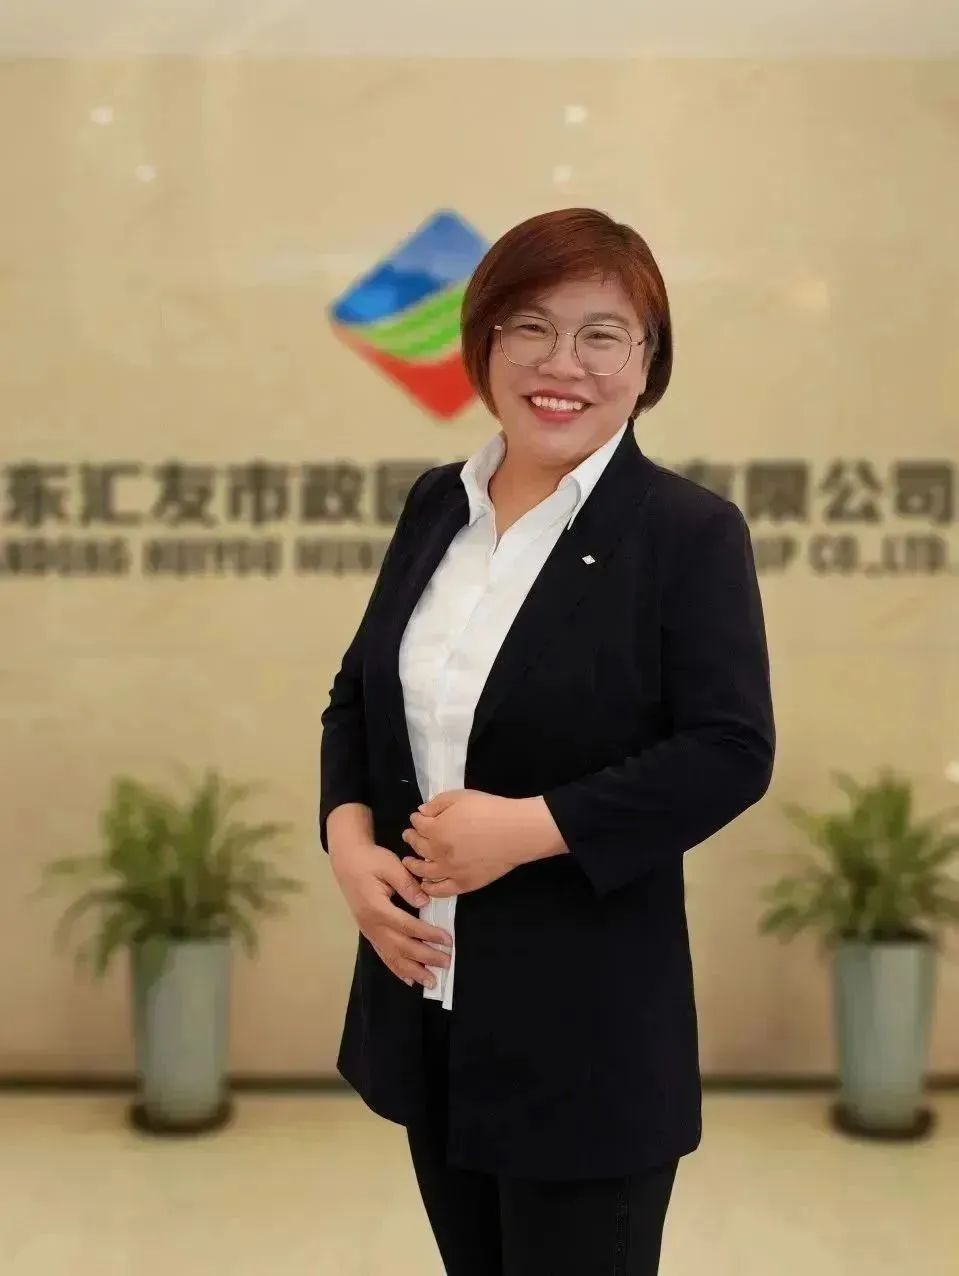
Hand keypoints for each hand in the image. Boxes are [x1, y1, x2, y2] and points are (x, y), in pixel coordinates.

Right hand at [329, 839, 453, 989]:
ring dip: (412, 970)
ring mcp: (368, 931)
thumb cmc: (369, 860)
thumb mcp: (389, 865)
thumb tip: (424, 902)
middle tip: (446, 963)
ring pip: (391, 956)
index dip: (428, 935)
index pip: (407, 926)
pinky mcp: (368, 932)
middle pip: (401, 946)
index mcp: (377, 908)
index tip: (447, 940)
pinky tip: (408, 979)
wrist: (346, 859)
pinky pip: (383, 954)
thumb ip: (407, 884)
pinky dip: (396, 968)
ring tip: (431, 982)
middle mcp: (371, 924)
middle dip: (425, 957)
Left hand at [400, 788, 529, 897]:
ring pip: (423, 871)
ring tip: (408, 862)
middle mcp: (438, 853)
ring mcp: (450, 871)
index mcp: (436, 830)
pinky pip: (440, 891)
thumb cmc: (489, 810)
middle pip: (418, 847)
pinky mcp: (464, 884)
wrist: (515, 832)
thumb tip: (421, 812)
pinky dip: (429, 888)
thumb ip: (437, 803)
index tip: (416, 818)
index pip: (418, 825)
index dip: (416, 820)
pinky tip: (425, 885)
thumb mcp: (461, 797)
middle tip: (409, 836)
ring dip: (413, 865)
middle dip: (411, 839)